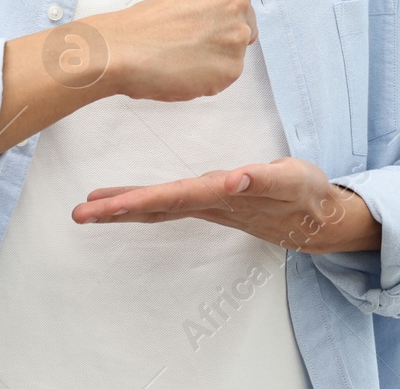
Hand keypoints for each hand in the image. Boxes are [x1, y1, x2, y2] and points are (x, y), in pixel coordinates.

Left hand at [71, 157, 382, 254]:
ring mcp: (209, 205)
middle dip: (117, 210)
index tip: (103, 205)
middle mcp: (210, 203)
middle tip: (79, 212)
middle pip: (156, 208)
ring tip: (88, 206)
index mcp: (223, 196)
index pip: (172, 197)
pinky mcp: (213, 201)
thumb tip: (235, 179)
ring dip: (123, 207)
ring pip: (159, 207)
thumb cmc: (307, 194)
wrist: (320, 219)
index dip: (136, 200)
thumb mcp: (293, 181)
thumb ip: (265, 180)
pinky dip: (143, 201)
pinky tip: (123, 201)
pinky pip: (169, 203)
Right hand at [82, 0, 344, 102]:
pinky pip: (225, 79)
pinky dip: (205, 79)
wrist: (121, 50)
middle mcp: (236, 3)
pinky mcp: (230, 69)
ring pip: (235, 55)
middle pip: (247, 27)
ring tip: (178, 54)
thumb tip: (234, 30)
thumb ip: (218, 2)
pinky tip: (182, 71)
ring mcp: (235, 36)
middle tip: (184, 38)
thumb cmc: (146, 24)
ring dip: (212, 59)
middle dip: (222, 36)